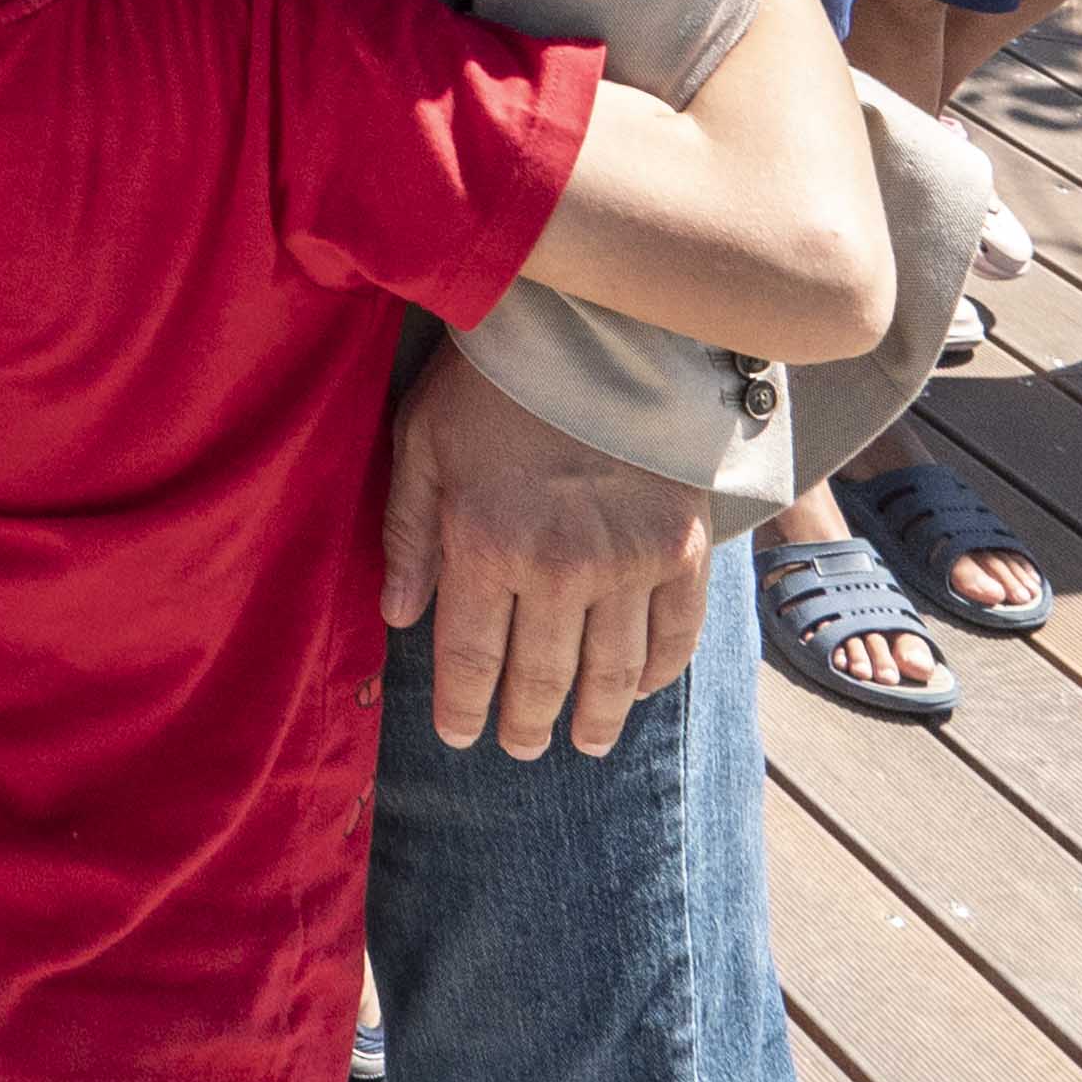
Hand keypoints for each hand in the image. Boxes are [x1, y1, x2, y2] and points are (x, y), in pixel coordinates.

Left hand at [379, 339, 711, 760]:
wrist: (592, 333)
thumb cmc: (487, 385)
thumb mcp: (421, 446)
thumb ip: (407, 536)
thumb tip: (398, 619)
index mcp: (484, 543)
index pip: (470, 658)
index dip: (464, 709)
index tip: (461, 738)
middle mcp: (560, 565)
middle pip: (543, 676)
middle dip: (527, 722)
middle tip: (521, 748)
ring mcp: (630, 560)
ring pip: (612, 670)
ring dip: (597, 716)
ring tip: (584, 741)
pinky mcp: (683, 546)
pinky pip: (676, 633)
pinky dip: (658, 672)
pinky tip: (639, 690)